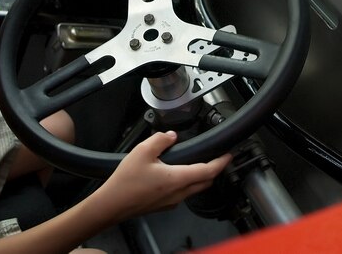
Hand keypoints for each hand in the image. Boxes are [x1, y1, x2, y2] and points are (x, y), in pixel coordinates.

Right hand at [93, 131, 231, 220]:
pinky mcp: (164, 205)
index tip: (228, 155)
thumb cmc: (126, 182)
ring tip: (199, 164)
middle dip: (214, 170)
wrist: (112, 204)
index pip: (208, 171)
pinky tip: (176, 174)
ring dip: (201, 177)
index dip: (221, 162)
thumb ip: (161, 139)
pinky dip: (187, 183)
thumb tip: (171, 135)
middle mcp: (178, 193)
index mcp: (177, 179)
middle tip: (217, 158)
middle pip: (205, 182)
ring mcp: (172, 202)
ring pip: (194, 189)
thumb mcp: (143, 151)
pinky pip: (182, 194)